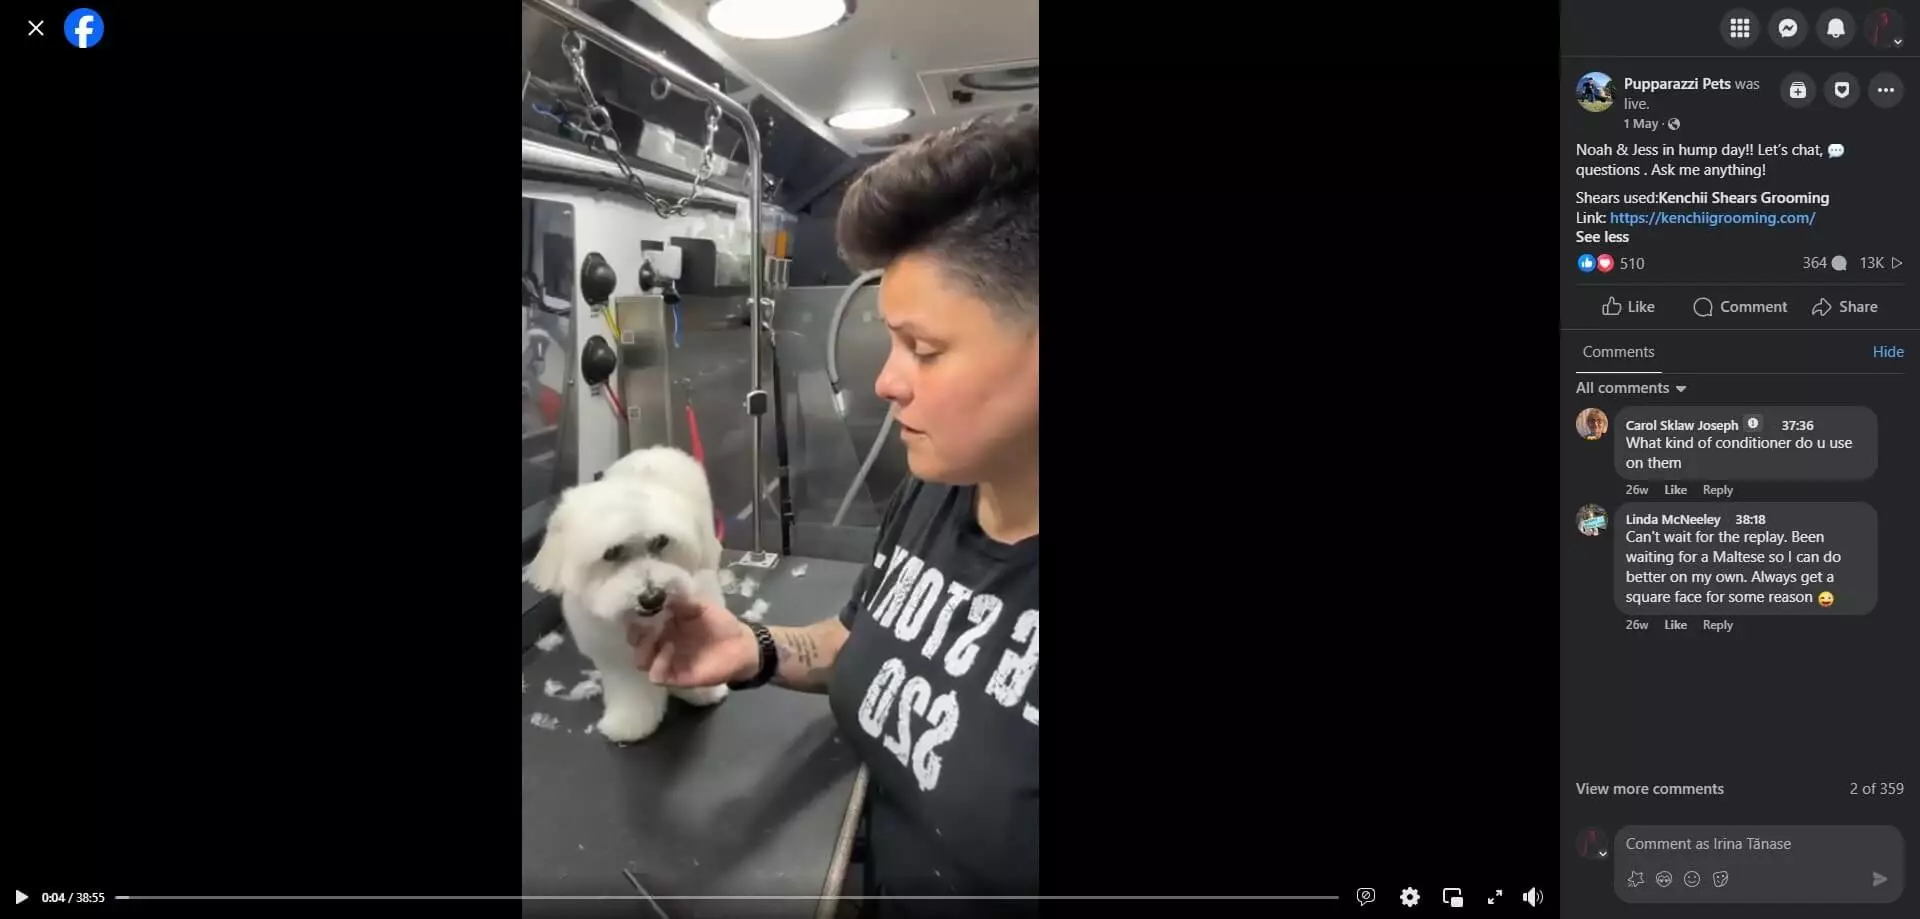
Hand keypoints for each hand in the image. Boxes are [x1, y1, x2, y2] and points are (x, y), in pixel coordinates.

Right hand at [627, 594, 756, 687]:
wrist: (742, 646)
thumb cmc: (721, 624)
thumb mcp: (702, 606)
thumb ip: (682, 601)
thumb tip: (661, 593)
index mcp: (664, 624)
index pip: (639, 622)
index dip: (634, 616)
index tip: (637, 608)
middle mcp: (661, 643)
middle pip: (635, 642)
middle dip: (635, 634)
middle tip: (644, 626)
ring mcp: (667, 661)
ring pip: (641, 661)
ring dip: (644, 650)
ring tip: (658, 639)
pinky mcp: (676, 677)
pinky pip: (656, 676)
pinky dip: (658, 665)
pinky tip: (669, 650)